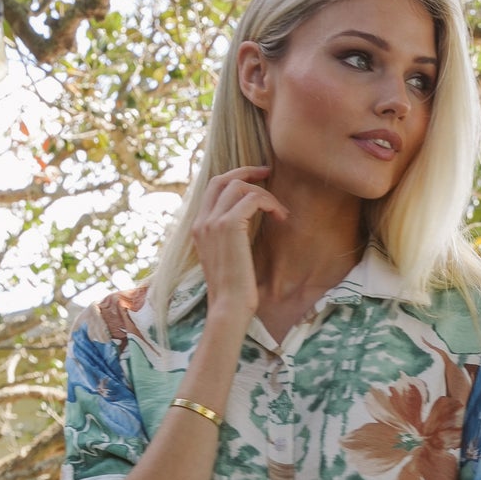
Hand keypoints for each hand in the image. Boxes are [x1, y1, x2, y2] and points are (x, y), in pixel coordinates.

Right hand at [189, 165, 288, 323]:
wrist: (228, 308)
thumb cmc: (233, 292)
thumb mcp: (227, 260)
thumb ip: (229, 239)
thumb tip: (247, 223)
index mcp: (199, 228)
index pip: (213, 188)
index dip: (235, 177)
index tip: (257, 178)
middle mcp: (201, 221)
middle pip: (222, 179)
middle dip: (247, 171)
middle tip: (269, 172)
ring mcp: (213, 222)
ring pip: (239, 186)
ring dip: (264, 194)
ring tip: (280, 213)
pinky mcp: (229, 226)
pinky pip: (252, 198)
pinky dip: (270, 203)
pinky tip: (281, 218)